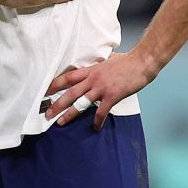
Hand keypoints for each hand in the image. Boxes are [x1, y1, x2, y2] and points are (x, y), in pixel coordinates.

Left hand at [43, 50, 157, 128]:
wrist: (142, 62)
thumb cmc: (128, 61)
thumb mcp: (109, 60)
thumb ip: (100, 65)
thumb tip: (98, 65)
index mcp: (91, 70)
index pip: (68, 77)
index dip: (55, 84)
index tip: (45, 91)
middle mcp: (93, 79)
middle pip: (70, 92)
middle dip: (57, 103)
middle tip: (47, 113)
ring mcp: (102, 88)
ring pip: (81, 103)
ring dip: (69, 114)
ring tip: (60, 123)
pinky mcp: (112, 96)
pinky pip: (101, 112)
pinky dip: (97, 121)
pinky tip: (95, 128)